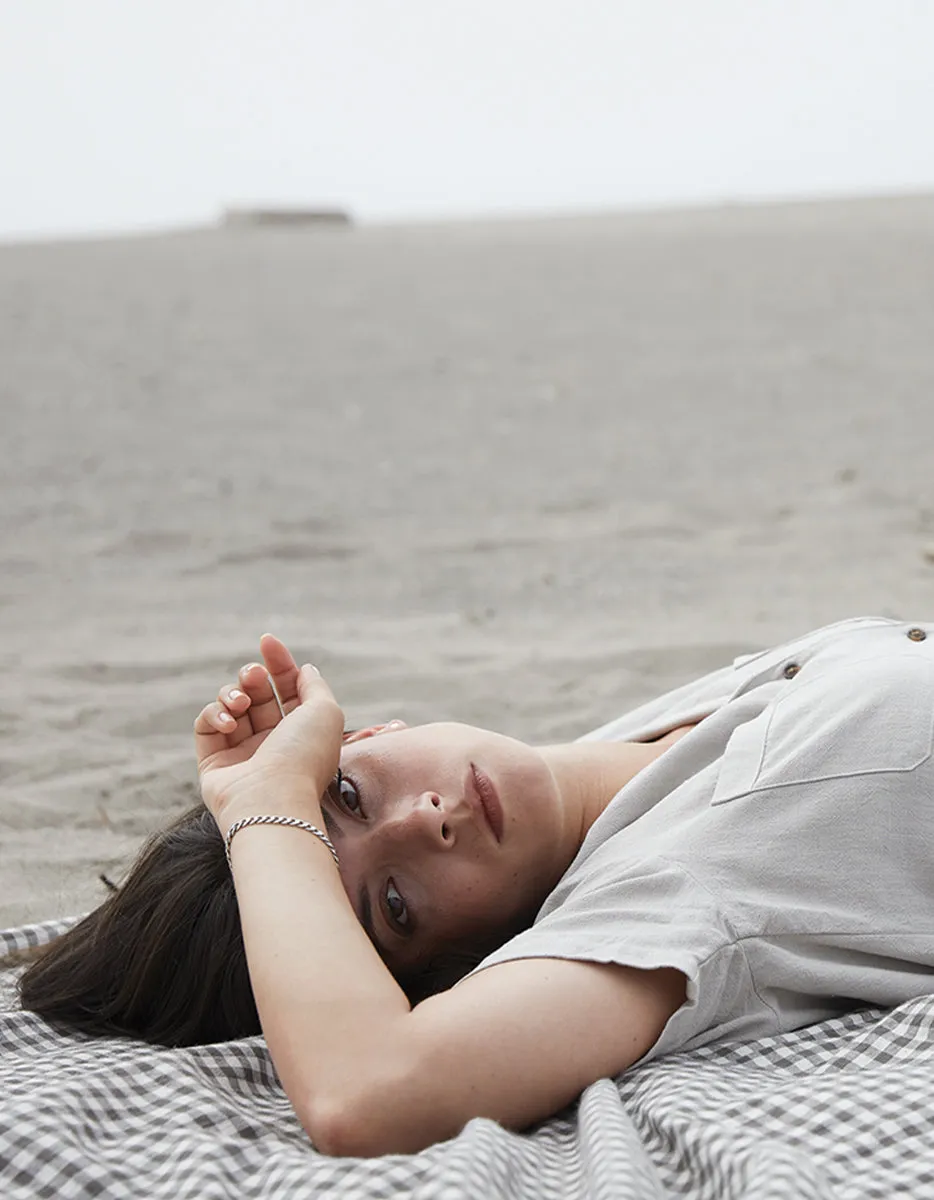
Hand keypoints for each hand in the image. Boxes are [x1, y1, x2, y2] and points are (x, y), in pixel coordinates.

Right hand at [193, 634, 343, 828]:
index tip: (267, 641)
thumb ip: (315, 685)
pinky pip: (206, 724)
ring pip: (230, 704)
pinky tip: (229, 723)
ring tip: (240, 703)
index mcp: (302, 731)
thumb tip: (305, 668)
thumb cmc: (303, 756)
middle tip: (254, 676)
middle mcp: (272, 741)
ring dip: (233, 693)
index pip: (288, 688)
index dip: (279, 662)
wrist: (271, 800)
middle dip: (254, 676)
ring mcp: (242, 752)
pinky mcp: (213, 761)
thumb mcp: (325, 711)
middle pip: (257, 693)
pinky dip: (214, 714)